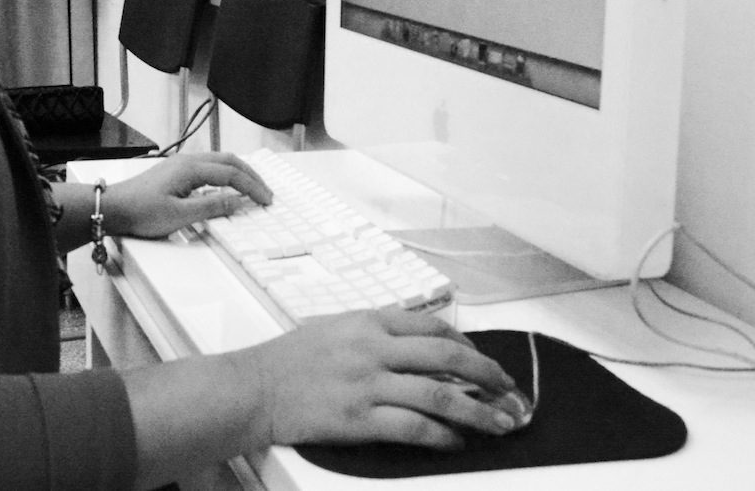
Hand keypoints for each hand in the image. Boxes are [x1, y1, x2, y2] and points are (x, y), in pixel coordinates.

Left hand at [104, 152, 272, 238]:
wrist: (113, 208)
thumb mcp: (180, 215)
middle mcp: (188, 161)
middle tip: (266, 193)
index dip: (252, 187)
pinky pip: (208, 167)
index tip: (266, 200)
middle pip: (229, 161)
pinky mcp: (175, 172)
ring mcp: (181, 165)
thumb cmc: (140, 211)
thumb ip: (212, 208)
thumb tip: (238, 202)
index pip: (232, 174)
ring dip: (239, 173)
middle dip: (251, 176)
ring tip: (252, 188)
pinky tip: (227, 188)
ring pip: (219, 162)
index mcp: (191, 169)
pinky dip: (225, 175)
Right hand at [236, 308, 522, 450]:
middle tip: (509, 391)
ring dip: (478, 411)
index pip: (432, 327)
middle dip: (487, 374)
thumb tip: (412, 338)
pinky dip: (442, 435)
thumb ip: (372, 330)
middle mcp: (372, 348)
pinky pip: (413, 427)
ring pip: (439, 394)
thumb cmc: (287, 359)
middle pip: (446, 356)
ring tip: (500, 423)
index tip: (484, 362)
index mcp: (367, 322)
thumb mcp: (332, 326)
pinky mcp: (359, 419)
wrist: (254, 388)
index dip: (468, 345)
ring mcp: (366, 384)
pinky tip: (456, 441)